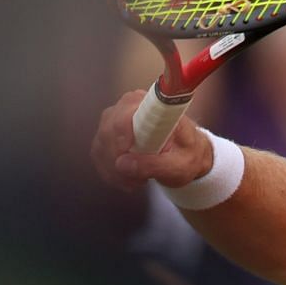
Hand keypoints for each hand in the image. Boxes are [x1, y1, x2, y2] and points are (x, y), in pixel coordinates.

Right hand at [90, 89, 214, 192]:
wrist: (185, 154)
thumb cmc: (187, 154)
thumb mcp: (181, 165)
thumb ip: (155, 164)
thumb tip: (122, 164)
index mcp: (153, 105)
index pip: (127, 111)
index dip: (122, 131)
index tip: (127, 150)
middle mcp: (129, 106)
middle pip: (108, 131)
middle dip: (121, 161)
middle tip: (141, 178)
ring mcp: (114, 119)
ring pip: (101, 146)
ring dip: (116, 171)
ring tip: (140, 180)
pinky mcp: (105, 134)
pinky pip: (98, 155)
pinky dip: (111, 172)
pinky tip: (129, 179)